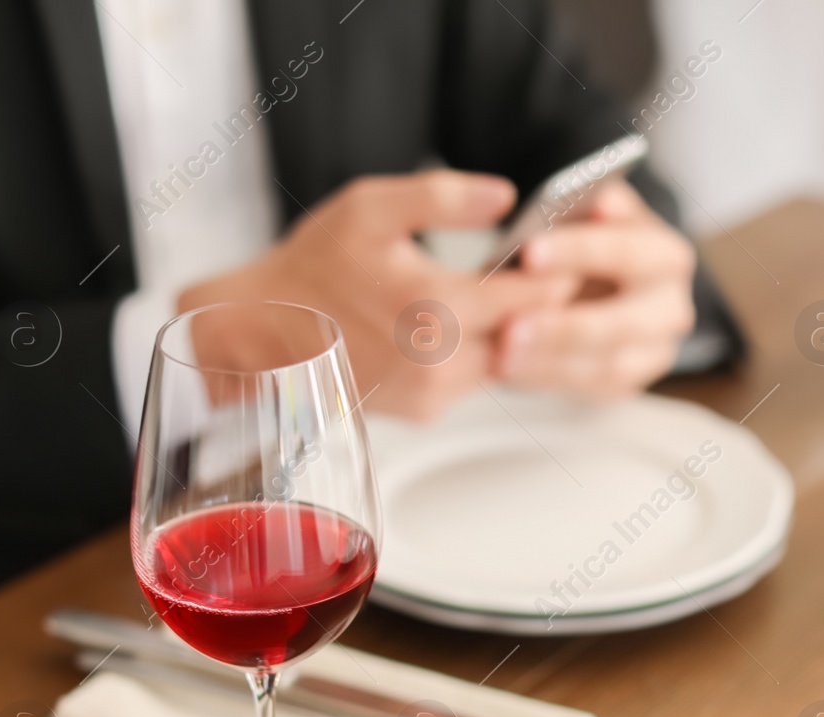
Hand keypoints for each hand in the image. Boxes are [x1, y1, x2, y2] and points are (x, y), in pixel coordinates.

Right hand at [178, 170, 576, 418]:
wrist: (257, 333)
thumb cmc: (311, 266)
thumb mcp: (370, 208)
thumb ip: (444, 196)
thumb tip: (507, 197)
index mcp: (436, 308)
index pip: (537, 295)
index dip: (560, 270)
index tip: (566, 250)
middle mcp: (440, 363)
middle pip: (530, 334)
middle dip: (540, 303)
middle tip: (546, 269)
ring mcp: (432, 394)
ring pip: (505, 361)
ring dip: (510, 331)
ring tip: (498, 291)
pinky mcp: (422, 413)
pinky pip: (473, 380)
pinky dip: (477, 352)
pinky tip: (459, 322)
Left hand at [495, 180, 696, 398]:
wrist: (594, 288)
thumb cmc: (581, 247)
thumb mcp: (584, 219)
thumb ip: (584, 210)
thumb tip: (593, 202)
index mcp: (665, 255)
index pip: (630, 252)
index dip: (581, 251)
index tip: (530, 252)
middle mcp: (671, 306)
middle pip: (624, 322)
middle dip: (565, 325)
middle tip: (510, 326)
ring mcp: (654, 351)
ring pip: (608, 363)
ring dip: (551, 359)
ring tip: (501, 352)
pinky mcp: (629, 381)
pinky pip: (590, 386)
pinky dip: (547, 377)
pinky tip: (508, 368)